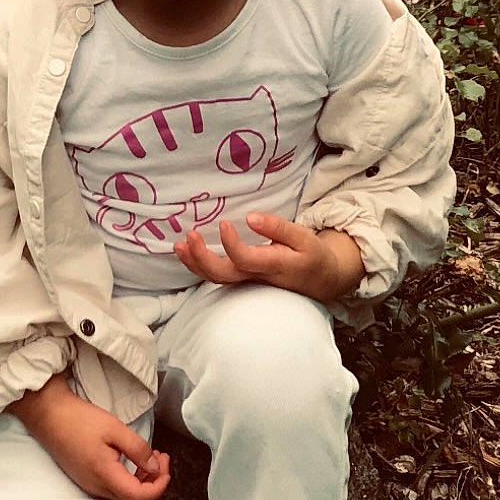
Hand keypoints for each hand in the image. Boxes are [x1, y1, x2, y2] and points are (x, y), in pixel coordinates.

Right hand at [9, 375, 170, 499]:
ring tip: (151, 457)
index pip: (139, 497)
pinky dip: (128, 478)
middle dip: (153, 482)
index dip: (159, 486)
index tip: (167, 467)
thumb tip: (154, 467)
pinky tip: (132, 461)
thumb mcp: (115, 429)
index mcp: (104, 475)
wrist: (49, 415)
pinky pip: (112, 488)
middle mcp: (95, 487)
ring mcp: (88, 485)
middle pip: (132, 499)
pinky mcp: (84, 479)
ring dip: (141, 481)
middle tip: (162, 459)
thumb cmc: (79, 419)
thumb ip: (138, 450)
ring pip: (122, 495)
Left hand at [173, 213, 365, 302]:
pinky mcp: (243, 280)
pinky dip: (199, 267)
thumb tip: (251, 217)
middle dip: (201, 257)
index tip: (224, 223)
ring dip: (194, 263)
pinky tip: (187, 253)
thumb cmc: (312, 255)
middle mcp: (256, 277)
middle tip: (188, 235)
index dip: (231, 244)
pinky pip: (217, 277)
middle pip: (223, 274)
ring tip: (179, 246)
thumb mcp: (303, 238)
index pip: (245, 259)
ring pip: (216, 279)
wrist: (321, 281)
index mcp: (273, 264)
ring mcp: (247, 282)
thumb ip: (278, 227)